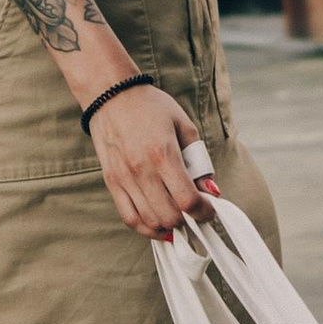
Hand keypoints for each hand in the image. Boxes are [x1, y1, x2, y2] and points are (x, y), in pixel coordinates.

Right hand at [89, 82, 211, 237]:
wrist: (111, 95)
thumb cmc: (150, 107)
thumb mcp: (184, 125)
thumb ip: (199, 159)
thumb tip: (211, 191)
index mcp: (163, 153)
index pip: (187, 199)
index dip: (204, 212)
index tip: (210, 210)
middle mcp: (142, 169)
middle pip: (170, 216)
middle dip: (189, 220)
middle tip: (195, 213)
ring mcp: (124, 178)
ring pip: (151, 221)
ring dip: (170, 226)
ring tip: (179, 218)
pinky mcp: (112, 182)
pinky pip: (129, 218)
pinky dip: (147, 228)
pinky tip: (159, 225)